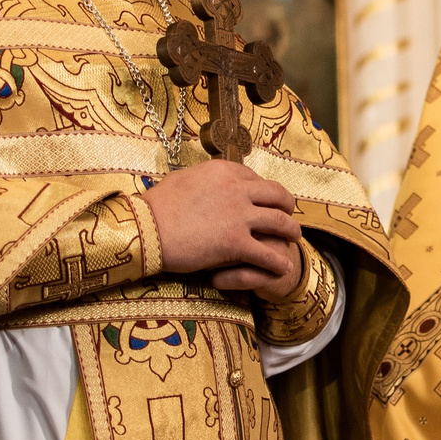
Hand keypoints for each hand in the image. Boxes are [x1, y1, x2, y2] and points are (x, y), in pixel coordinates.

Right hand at [145, 159, 303, 294]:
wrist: (146, 229)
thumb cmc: (156, 206)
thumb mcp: (182, 179)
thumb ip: (201, 180)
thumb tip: (204, 180)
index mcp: (223, 171)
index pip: (255, 177)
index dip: (264, 190)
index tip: (266, 199)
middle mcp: (237, 189)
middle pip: (276, 194)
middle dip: (287, 205)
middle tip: (289, 214)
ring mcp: (239, 215)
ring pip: (280, 221)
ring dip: (291, 230)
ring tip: (294, 238)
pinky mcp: (236, 242)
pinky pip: (267, 254)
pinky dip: (278, 262)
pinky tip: (283, 268)